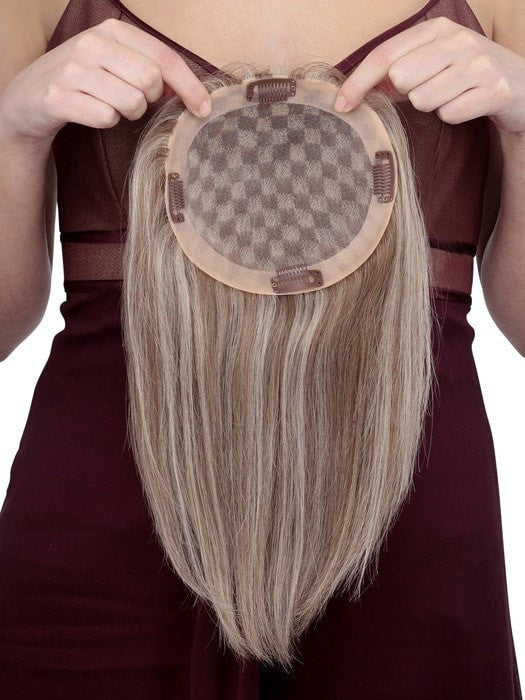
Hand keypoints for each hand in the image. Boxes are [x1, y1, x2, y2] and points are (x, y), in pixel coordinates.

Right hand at [0, 17, 211, 147]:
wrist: (29, 99)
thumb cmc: (83, 82)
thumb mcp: (115, 64)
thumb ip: (151, 70)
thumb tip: (193, 94)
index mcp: (112, 31)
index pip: (164, 58)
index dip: (190, 85)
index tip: (205, 109)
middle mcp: (91, 44)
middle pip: (150, 81)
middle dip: (150, 101)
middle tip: (133, 103)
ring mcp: (73, 69)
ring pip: (131, 101)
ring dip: (128, 114)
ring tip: (110, 107)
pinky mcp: (58, 96)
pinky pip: (105, 117)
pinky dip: (106, 123)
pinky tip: (92, 114)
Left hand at [333, 16, 524, 135]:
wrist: (520, 86)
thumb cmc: (465, 76)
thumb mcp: (432, 63)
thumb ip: (396, 72)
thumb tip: (353, 92)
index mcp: (437, 29)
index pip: (384, 55)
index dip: (358, 81)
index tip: (340, 105)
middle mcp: (458, 40)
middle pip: (401, 78)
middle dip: (408, 93)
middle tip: (431, 89)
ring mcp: (478, 63)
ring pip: (424, 99)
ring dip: (433, 106)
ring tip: (452, 95)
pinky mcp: (494, 89)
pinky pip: (449, 114)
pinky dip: (453, 116)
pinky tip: (467, 105)